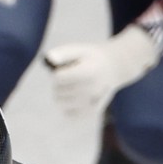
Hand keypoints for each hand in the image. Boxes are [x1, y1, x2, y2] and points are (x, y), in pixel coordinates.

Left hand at [43, 24, 160, 116]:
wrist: (113, 68)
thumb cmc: (91, 58)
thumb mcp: (79, 49)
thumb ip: (63, 53)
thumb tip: (49, 58)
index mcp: (89, 72)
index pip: (58, 78)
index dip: (57, 72)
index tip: (65, 68)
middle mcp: (92, 89)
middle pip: (58, 90)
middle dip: (58, 83)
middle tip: (70, 76)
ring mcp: (92, 103)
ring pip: (60, 102)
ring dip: (61, 94)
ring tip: (71, 86)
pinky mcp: (91, 113)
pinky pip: (67, 114)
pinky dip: (66, 106)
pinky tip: (73, 98)